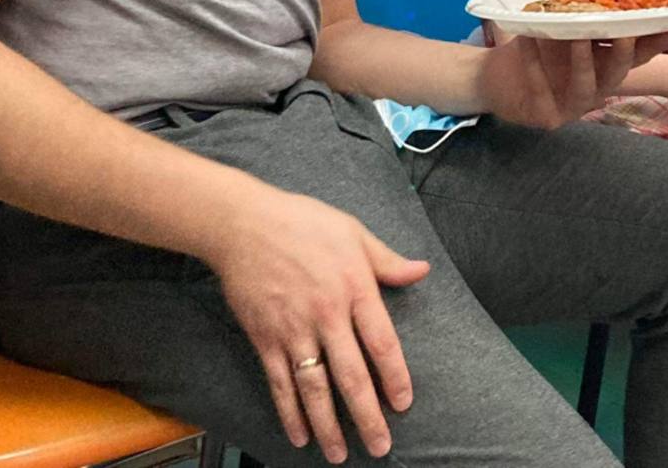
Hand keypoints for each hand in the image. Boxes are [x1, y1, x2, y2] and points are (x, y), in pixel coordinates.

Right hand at [209, 182, 429, 462]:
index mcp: (354, 287)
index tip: (404, 404)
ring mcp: (294, 329)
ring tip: (341, 454)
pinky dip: (290, 413)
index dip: (395, 376)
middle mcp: (327, 314)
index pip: (382, 342)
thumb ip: (387, 260)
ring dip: (329, 426)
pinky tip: (300, 435)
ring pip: (315, 388)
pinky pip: (280, 383)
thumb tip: (422, 270)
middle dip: (368, 415)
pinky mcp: (265, 338)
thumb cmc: (304, 223)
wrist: (245, 224)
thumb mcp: (353, 232)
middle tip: (381, 446)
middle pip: (352, 375)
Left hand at [478, 30, 667, 128]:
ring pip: (588, 87)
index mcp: (604, 68)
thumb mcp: (563, 29)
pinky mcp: (548, 117)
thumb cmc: (537, 48)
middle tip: (627, 32)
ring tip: (577, 37)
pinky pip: (543, 89)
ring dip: (583, 60)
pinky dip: (535, 63)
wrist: (498, 78)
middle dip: (627, 52)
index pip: (638, 56)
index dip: (657, 42)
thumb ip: (586, 16)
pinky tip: (529, 43)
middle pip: (620, 72)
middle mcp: (596, 90)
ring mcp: (573, 107)